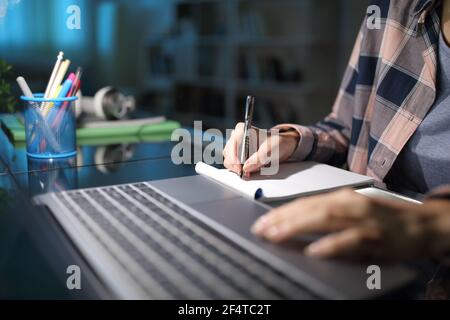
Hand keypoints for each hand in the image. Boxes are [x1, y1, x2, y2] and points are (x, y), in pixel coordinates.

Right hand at [223, 123, 299, 175]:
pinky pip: (232, 164)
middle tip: (246, 173)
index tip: (240, 169)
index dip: (234, 158)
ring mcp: (234, 145)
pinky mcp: (236, 154)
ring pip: (229, 160)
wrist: (281, 145)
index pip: (232, 144)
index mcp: (242, 129)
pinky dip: (239, 169)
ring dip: (238, 168)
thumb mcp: (272, 149)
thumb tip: (246, 168)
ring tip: (250, 171)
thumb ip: (259, 158)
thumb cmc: (277, 142)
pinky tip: (249, 170)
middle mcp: (235, 136)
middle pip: (228, 154)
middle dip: (236, 165)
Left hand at [251, 189, 449, 261]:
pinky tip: (314, 250)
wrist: (423, 224)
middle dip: (282, 218)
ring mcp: (363, 220)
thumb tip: (295, 221)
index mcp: (343, 197)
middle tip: (261, 229)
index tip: (262, 221)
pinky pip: (350, 241)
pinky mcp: (376, 238)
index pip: (305, 202)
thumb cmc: (384, 218)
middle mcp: (350, 204)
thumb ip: (328, 213)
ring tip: (276, 234)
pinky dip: (331, 245)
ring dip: (297, 226)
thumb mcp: (354, 209)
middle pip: (310, 208)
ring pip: (325, 219)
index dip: (281, 211)